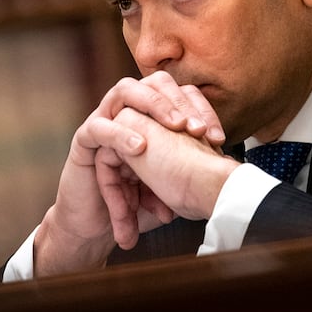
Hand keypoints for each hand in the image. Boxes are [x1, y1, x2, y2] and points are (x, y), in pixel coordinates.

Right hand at [33, 71, 225, 275]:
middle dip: (178, 102)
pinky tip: (139, 147)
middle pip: (154, 83)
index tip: (218, 139)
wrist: (98, 228)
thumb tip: (227, 167)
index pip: (180, 95)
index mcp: (151, 118)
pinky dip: (120, 134)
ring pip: (124, 90)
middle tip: (195, 128)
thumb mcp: (171, 186)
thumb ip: (191, 169)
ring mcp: (104, 121)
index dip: (202, 110)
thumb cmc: (137, 206)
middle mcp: (128, 112)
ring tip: (174, 126)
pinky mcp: (83, 140)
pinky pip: (99, 126)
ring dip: (152, 105)